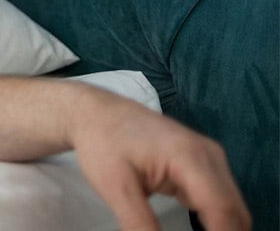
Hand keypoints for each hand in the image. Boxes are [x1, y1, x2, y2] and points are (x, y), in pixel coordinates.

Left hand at [70, 96, 250, 230]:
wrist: (98, 113)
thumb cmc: (103, 143)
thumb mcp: (115, 187)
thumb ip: (139, 222)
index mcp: (189, 156)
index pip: (221, 209)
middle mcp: (209, 155)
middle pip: (234, 210)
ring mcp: (210, 158)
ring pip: (231, 207)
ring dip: (220, 228)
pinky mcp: (204, 165)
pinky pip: (220, 199)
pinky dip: (214, 220)